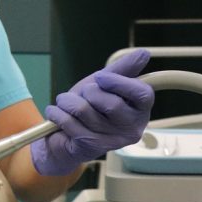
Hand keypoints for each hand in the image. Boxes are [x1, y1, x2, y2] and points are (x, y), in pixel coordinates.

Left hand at [31, 49, 153, 175]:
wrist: (65, 136)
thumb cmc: (90, 106)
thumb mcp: (105, 83)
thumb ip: (123, 69)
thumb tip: (144, 53)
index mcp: (140, 111)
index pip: (143, 94)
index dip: (119, 82)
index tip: (100, 76)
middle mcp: (132, 129)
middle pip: (112, 104)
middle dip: (88, 92)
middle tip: (82, 94)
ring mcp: (112, 142)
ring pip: (84, 110)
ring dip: (67, 101)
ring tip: (66, 104)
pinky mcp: (91, 148)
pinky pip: (69, 121)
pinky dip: (56, 112)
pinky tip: (57, 114)